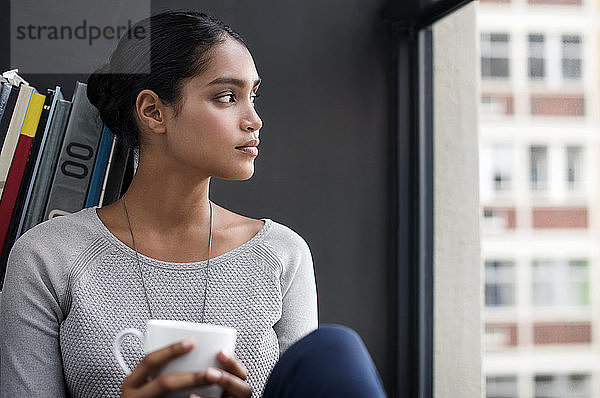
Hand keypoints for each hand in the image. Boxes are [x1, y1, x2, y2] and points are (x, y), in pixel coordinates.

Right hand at [120, 340, 251, 397]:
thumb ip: (159, 369)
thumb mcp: (144, 382)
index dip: (171, 350)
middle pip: (164, 383)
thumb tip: (190, 350)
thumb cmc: (146, 395)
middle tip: (212, 373)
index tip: (192, 342)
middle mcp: (134, 396)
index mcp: (131, 383)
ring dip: (195, 393)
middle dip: (192, 378)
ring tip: (212, 386)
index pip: (150, 360)